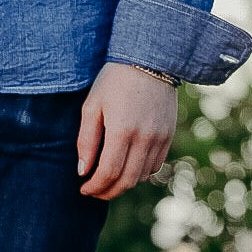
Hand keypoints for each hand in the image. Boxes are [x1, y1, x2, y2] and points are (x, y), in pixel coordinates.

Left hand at [76, 61, 177, 200]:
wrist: (150, 59)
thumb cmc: (114, 80)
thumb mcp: (92, 105)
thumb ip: (86, 140)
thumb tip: (83, 170)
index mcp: (122, 131)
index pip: (108, 173)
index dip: (94, 187)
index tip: (83, 189)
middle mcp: (144, 138)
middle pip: (127, 181)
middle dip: (107, 191)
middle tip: (94, 191)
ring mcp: (160, 138)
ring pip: (141, 176)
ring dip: (123, 183)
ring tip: (108, 180)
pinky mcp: (168, 136)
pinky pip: (155, 165)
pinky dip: (140, 173)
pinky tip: (127, 167)